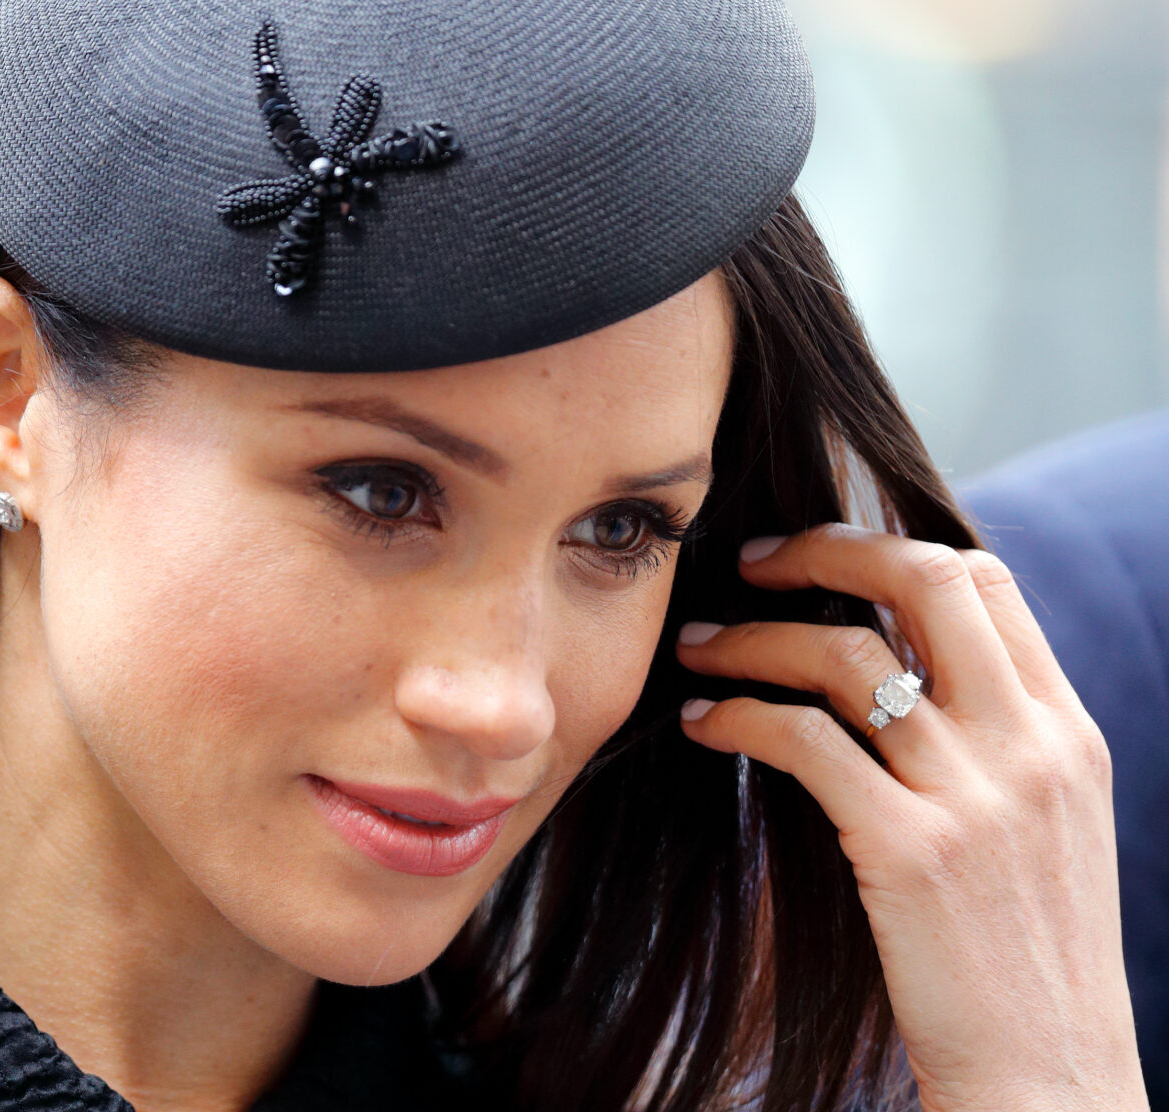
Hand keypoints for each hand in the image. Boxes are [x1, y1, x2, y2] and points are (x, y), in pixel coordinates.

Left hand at [674, 523, 1149, 1111]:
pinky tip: (701, 723)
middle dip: (824, 550)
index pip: (986, 579)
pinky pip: (802, 740)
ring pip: (846, 654)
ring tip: (697, 647)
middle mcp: (1032, 746)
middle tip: (750, 562)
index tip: (819, 556)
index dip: (890, 545)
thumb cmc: (1025, 957)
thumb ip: (991, 738)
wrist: (1050, 1080)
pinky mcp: (910, 852)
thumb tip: (895, 661)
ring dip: (753, 638)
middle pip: (923, 581)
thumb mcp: (1045, 825)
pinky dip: (737, 716)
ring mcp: (975, 797)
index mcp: (1068, 732)